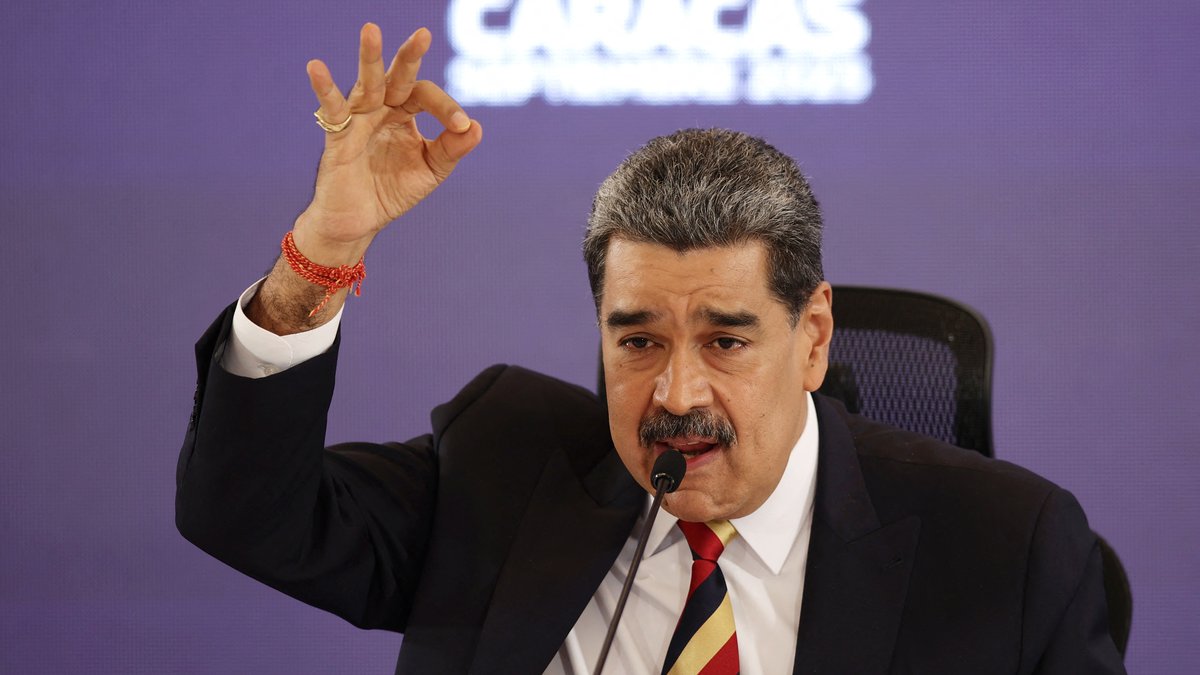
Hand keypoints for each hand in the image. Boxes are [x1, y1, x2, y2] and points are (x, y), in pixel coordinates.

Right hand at [295, 24, 482, 264]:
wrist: (359, 221)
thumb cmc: (392, 190)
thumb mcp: (430, 170)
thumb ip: (452, 149)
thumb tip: (475, 127)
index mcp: (405, 113)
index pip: (426, 96)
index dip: (446, 107)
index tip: (459, 126)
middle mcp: (381, 109)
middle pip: (397, 77)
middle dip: (409, 56)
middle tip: (423, 34)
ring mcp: (359, 119)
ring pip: (366, 84)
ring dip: (369, 58)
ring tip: (371, 30)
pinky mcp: (339, 137)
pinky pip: (332, 109)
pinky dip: (324, 88)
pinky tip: (316, 67)